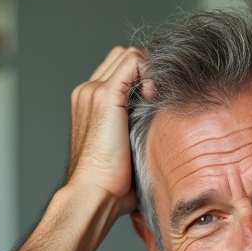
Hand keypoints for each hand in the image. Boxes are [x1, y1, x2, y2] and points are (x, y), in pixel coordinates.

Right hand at [67, 46, 145, 216]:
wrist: (93, 195)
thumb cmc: (111, 185)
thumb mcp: (127, 151)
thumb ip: (137, 130)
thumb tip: (164, 130)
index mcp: (89, 104)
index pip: (119, 70)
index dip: (142, 77)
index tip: (156, 101)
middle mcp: (87, 92)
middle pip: (123, 57)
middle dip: (147, 70)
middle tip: (159, 97)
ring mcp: (93, 91)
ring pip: (129, 55)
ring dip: (149, 70)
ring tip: (157, 98)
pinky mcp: (104, 96)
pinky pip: (133, 61)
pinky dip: (150, 71)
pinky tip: (155, 96)